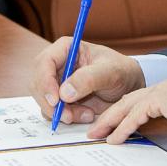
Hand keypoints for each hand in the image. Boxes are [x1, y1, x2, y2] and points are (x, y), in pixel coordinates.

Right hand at [30, 38, 144, 125]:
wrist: (128, 88)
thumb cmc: (121, 72)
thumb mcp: (111, 73)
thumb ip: (89, 79)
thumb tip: (64, 93)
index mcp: (66, 49)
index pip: (44, 62)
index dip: (45, 81)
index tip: (56, 100)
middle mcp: (57, 64)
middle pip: (38, 83)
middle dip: (50, 103)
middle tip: (68, 116)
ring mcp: (56, 82)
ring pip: (44, 100)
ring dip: (61, 112)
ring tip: (87, 114)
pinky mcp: (60, 99)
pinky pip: (52, 111)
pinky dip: (66, 117)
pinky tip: (86, 115)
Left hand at [88, 80, 166, 144]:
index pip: (138, 101)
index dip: (121, 113)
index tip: (110, 127)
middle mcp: (163, 89)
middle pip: (127, 102)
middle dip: (109, 116)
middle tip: (94, 131)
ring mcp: (162, 92)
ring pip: (127, 106)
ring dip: (110, 122)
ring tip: (97, 135)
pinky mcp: (163, 99)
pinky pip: (136, 115)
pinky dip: (123, 128)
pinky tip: (114, 140)